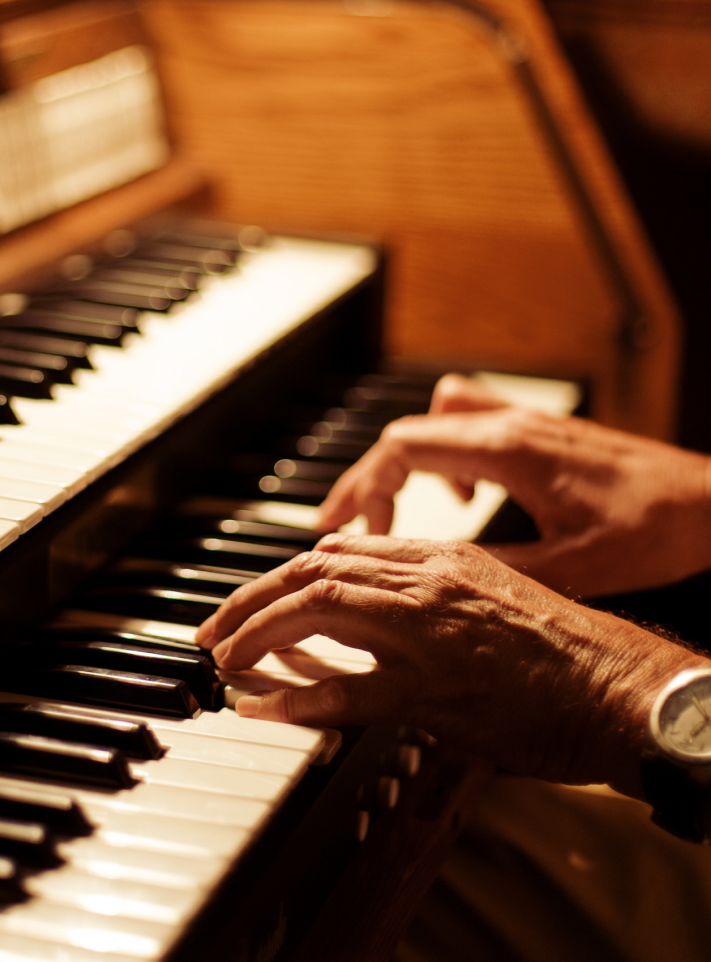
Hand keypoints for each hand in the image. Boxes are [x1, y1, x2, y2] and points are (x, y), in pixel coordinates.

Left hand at [196, 534, 706, 794]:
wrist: (616, 684)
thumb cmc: (560, 643)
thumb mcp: (488, 585)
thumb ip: (421, 577)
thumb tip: (356, 574)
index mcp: (436, 557)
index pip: (334, 553)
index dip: (280, 575)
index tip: (251, 597)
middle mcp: (422, 582)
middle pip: (309, 574)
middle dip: (249, 599)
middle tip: (214, 627)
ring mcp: (423, 633)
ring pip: (315, 612)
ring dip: (257, 634)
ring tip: (223, 657)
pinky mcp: (430, 691)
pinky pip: (345, 691)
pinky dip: (294, 696)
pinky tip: (259, 705)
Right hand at [316, 375, 710, 597]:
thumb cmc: (654, 528)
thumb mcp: (571, 564)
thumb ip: (494, 564)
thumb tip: (428, 577)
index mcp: (508, 451)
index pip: (402, 449)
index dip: (363, 488)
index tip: (351, 529)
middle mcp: (510, 426)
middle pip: (405, 434)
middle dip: (366, 479)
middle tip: (342, 523)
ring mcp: (524, 424)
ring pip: (434, 419)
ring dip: (404, 459)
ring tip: (392, 505)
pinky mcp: (539, 433)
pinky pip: (468, 424)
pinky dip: (446, 453)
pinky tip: (462, 492)